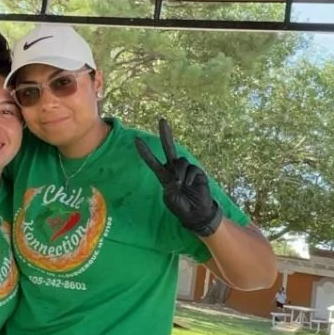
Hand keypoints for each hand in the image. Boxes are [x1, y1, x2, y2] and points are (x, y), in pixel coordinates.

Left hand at [135, 118, 222, 237]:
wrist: (197, 214)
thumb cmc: (181, 207)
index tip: (136, 140)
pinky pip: (191, 169)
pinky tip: (189, 185)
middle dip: (166, 135)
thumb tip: (177, 177)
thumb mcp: (170, 198)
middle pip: (168, 148)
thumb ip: (170, 187)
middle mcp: (174, 170)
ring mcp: (186, 170)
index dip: (145, 152)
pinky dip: (188, 177)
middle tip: (162, 120)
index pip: (152, 162)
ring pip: (180, 161)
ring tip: (181, 184)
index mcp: (164, 176)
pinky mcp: (197, 172)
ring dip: (179, 172)